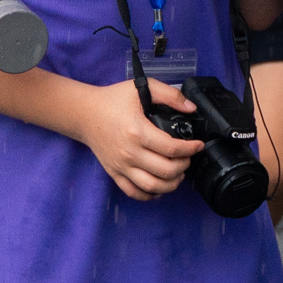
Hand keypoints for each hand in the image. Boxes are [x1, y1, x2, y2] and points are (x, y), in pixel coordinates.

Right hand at [75, 81, 203, 201]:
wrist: (84, 113)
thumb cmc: (112, 100)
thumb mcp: (141, 88)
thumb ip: (169, 95)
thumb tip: (191, 108)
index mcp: (138, 131)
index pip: (172, 149)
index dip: (190, 149)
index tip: (198, 145)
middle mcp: (130, 153)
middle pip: (166, 171)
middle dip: (184, 166)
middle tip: (187, 158)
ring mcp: (121, 166)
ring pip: (153, 186)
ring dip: (171, 184)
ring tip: (178, 173)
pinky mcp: (114, 173)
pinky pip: (134, 192)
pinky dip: (150, 195)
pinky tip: (159, 187)